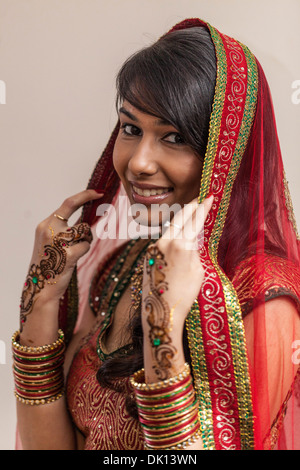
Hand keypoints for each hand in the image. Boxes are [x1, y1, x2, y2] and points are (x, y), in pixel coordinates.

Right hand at [20, 189, 103, 329]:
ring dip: (85, 238)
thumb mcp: (51, 241)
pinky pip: (86, 246)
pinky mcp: (68, 255)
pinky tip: (74, 258)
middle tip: (102, 197)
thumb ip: (64, 229)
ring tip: (75, 249)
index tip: (97, 192)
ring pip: (84, 230)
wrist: (41, 287)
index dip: (84, 196)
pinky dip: (84, 250)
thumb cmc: (49, 263)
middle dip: (90, 204)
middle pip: (77, 213)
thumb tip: (87, 218)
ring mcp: (58, 242)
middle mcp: (50, 230)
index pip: (67, 203)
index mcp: (45, 225)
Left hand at [141, 195, 212, 380]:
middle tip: (199, 198)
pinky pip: (163, 240)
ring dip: (180, 221)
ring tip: (190, 214)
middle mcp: (165, 242)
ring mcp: (153, 248)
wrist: (161, 312)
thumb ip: (195, 250)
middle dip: (190, 207)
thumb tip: (192, 241)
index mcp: (181, 245)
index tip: (209, 197)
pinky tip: (178, 235)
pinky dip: (172, 235)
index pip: (195, 220)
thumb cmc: (184, 295)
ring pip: (170, 228)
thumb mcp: (198, 271)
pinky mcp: (148, 256)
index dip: (203, 208)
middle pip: (179, 218)